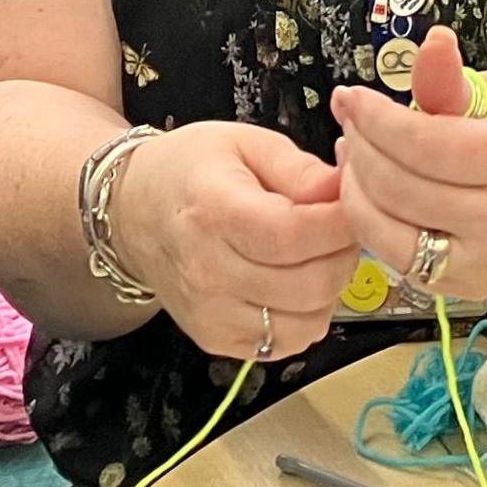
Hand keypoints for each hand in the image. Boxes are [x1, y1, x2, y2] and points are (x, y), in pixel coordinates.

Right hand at [110, 120, 358, 363]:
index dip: (341, 223)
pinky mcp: (215, 340)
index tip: (354, 203)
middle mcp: (208, 271)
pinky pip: (286, 343)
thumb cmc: (191, 171)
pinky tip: (294, 284)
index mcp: (215, 212)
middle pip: (311, 284)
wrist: (132, 213)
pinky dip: (306, 316)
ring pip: (308, 322)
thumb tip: (345, 188)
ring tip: (317, 256)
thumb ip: (299, 168)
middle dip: (344, 254)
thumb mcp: (244, 143)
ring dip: (330, 290)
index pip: (296, 235)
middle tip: (341, 228)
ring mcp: (210, 314)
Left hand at [331, 26, 486, 307]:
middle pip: (399, 188)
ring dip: (356, 188)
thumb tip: (432, 41)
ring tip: (354, 154)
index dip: (375, 120)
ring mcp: (486, 261)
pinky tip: (371, 191)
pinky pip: (397, 258)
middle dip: (360, 148)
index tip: (351, 97)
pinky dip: (374, 223)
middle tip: (350, 120)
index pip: (424, 145)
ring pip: (388, 231)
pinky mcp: (466, 284)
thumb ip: (451, 78)